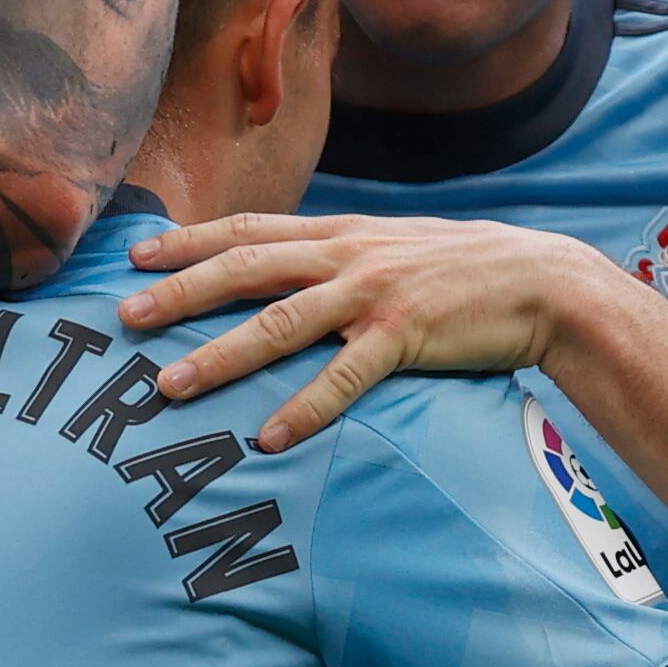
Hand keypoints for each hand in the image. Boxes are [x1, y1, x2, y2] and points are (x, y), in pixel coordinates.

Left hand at [119, 213, 610, 449]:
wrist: (542, 280)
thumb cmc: (462, 271)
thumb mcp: (390, 248)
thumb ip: (335, 258)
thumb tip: (283, 273)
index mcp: (339, 233)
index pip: (246, 230)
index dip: (188, 240)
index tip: (135, 255)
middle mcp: (347, 255)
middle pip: (246, 269)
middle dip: (180, 292)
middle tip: (125, 318)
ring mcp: (374, 294)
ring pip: (281, 322)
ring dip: (222, 354)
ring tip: (172, 385)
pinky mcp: (407, 334)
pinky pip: (345, 377)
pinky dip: (305, 407)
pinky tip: (270, 436)